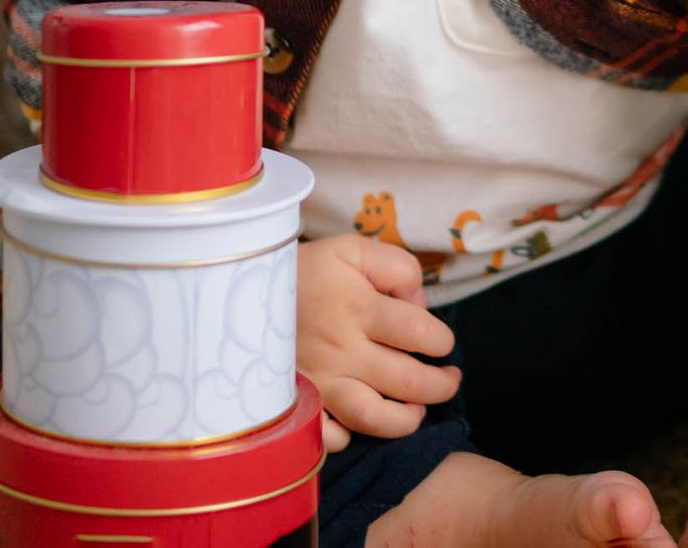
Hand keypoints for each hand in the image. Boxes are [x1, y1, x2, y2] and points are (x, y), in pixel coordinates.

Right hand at [294, 234, 460, 447]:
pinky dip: (349, 437)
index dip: (443, 341)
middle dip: (442, 386)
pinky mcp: (296, 403)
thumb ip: (397, 268)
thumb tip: (419, 304)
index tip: (442, 342)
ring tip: (417, 408)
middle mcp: (340, 350)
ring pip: (374, 418)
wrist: (237, 289)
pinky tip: (360, 422)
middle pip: (408, 382)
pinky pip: (328, 437)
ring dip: (407, 419)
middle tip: (449, 379)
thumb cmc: (303, 270)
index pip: (421, 334)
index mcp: (358, 308)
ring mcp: (318, 382)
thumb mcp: (351, 249)